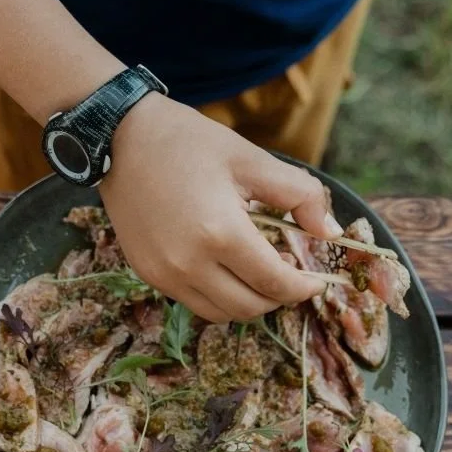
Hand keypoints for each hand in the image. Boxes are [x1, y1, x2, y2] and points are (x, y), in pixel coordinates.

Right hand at [99, 94, 342, 322]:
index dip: (303, 287)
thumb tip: (331, 232)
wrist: (120, 138)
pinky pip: (194, 302)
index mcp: (220, 233)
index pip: (275, 283)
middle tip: (290, 274)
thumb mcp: (252, 159)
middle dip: (278, 297)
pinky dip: (218, 296)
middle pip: (250, 307)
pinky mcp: (148, 274)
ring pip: (221, 314)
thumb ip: (300, 195)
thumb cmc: (189, 142)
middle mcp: (189, 264)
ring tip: (259, 273)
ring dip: (248, 301)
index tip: (316, 280)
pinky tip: (227, 268)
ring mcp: (164, 274)